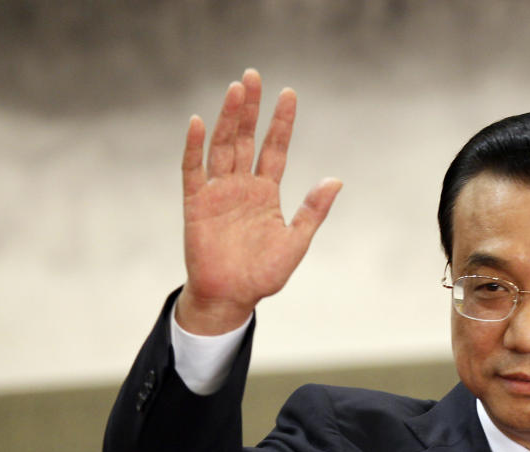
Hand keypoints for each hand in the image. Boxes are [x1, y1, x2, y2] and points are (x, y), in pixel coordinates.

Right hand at [176, 68, 341, 333]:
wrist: (231, 297)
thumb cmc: (264, 274)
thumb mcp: (296, 241)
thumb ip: (313, 210)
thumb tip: (336, 180)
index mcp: (266, 192)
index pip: (275, 148)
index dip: (281, 122)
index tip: (289, 94)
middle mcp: (242, 186)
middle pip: (246, 139)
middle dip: (251, 108)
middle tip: (254, 76)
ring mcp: (218, 192)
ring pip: (222, 146)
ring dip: (228, 118)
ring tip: (235, 89)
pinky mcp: (196, 203)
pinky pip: (193, 170)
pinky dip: (194, 146)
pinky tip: (198, 122)